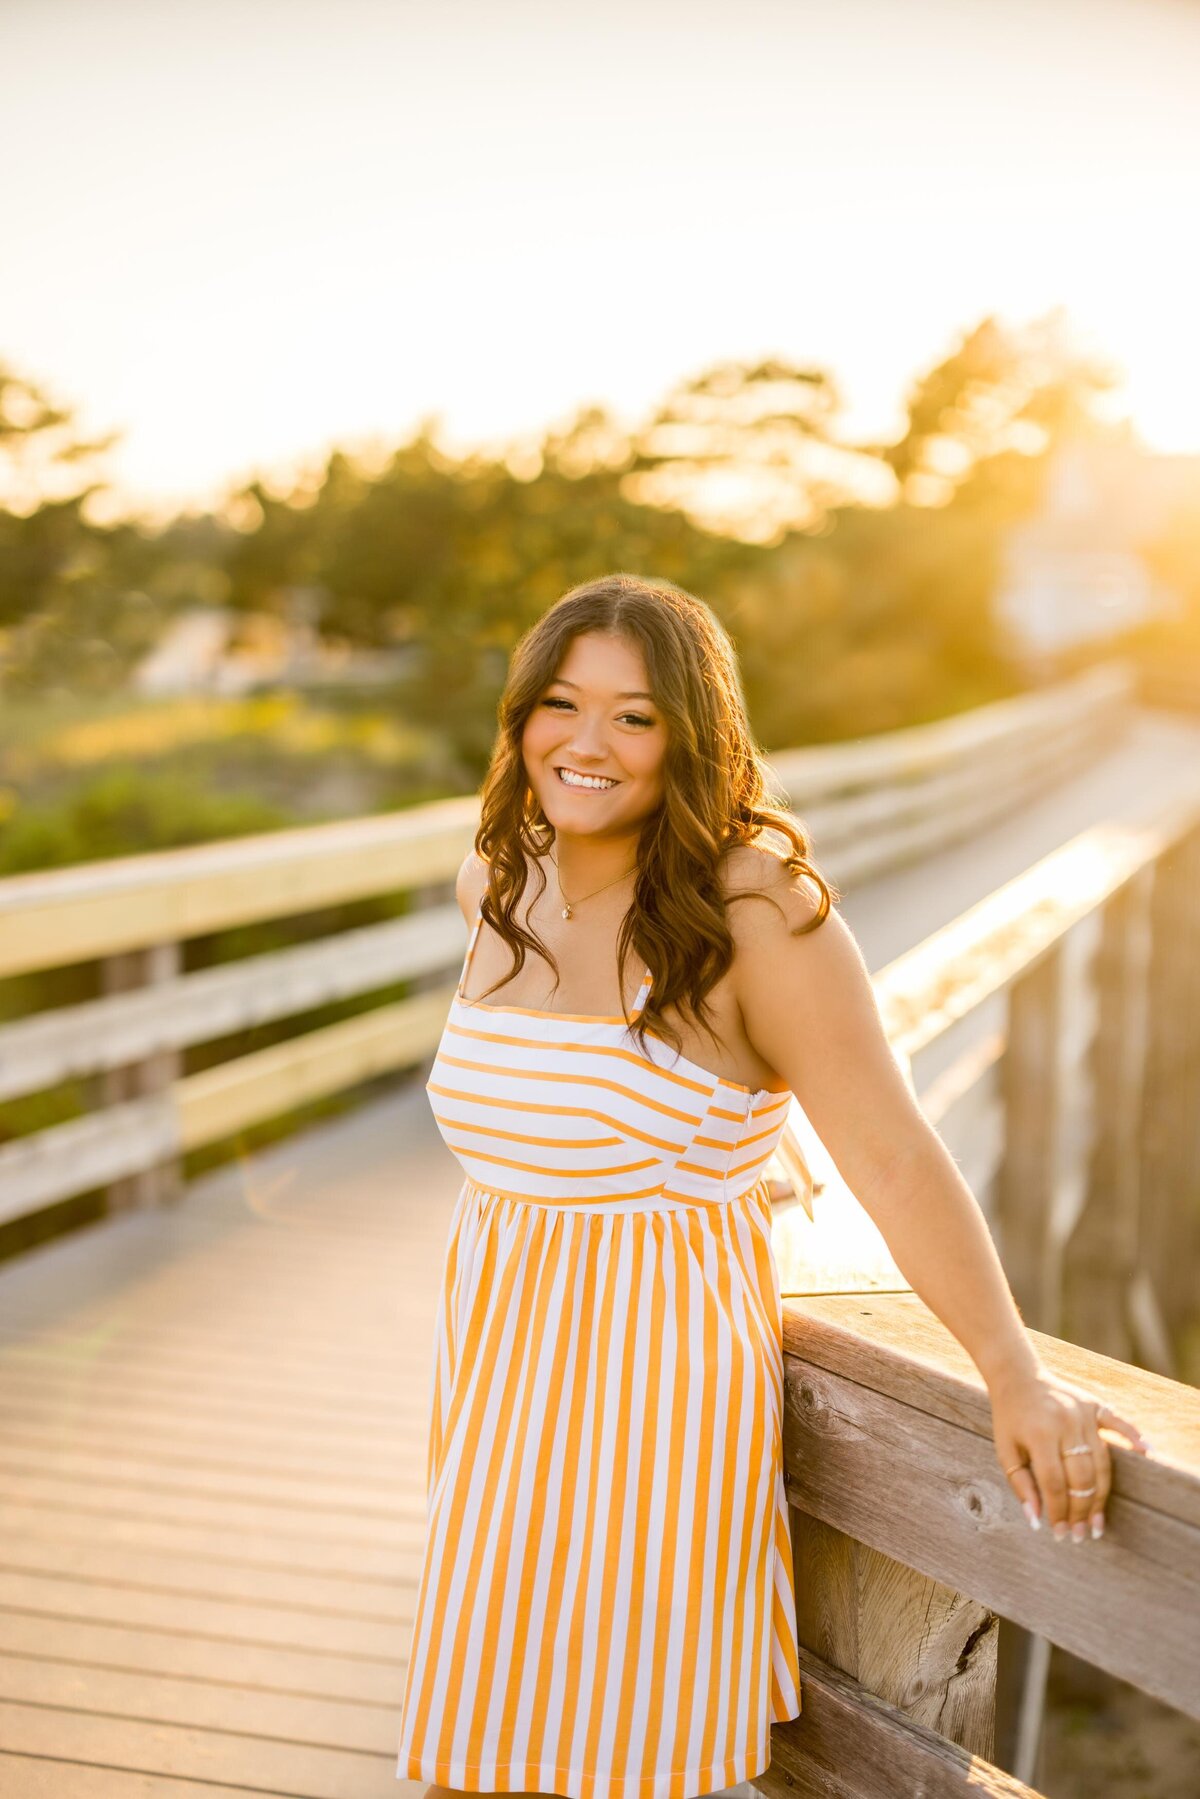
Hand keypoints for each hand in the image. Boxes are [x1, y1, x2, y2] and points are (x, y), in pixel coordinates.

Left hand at [988, 1361, 1152, 1542]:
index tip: (1061, 1534)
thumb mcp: (1005, 1451)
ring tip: (1099, 1523)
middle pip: (1081, 1477)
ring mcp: (1083, 1413)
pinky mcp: (1095, 1405)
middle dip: (1082, 1511)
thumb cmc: (1010, 1418)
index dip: (1059, 1512)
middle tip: (1082, 1535)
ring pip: (1101, 1462)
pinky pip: (1119, 1422)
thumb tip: (1036, 1521)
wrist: (1017, 1376)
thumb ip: (1021, 1485)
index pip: (1055, 1484)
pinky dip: (1134, 1436)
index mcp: (1039, 1435)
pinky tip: (1148, 1454)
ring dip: (1101, 1495)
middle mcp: (1065, 1424)